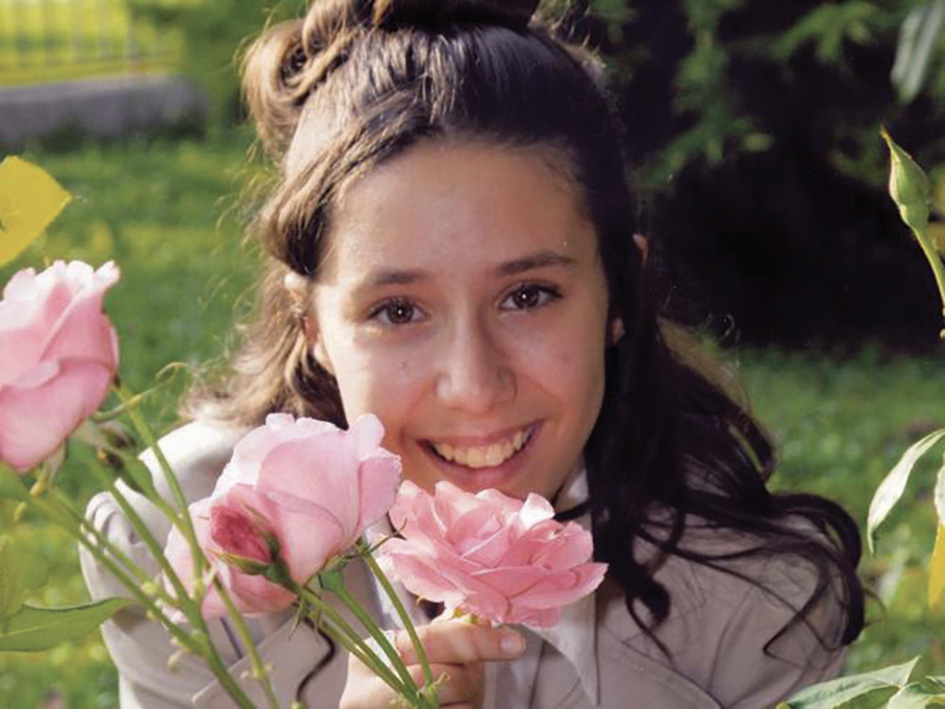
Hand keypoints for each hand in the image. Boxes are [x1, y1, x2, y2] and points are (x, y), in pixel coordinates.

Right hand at [339, 619, 526, 708]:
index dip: (475, 640)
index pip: (429, 640)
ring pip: (443, 708)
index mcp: (371, 654)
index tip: (513, 643)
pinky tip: (452, 707)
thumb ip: (447, 635)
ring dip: (465, 702)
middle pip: (437, 678)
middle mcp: (364, 691)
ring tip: (457, 698)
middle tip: (476, 677)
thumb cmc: (406, 684)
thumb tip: (485, 618)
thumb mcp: (420, 654)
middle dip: (468, 677)